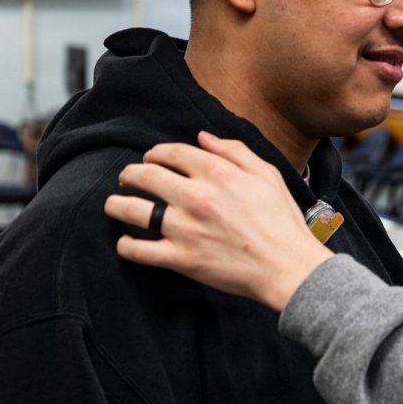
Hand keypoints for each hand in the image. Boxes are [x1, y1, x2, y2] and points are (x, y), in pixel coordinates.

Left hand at [105, 132, 332, 311]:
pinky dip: (125, 244)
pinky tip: (126, 240)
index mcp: (219, 173)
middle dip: (130, 174)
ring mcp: (185, 229)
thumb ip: (235, 151)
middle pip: (144, 176)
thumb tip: (204, 137)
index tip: (151, 158)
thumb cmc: (282, 222)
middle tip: (127, 178)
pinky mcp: (180, 258)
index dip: (156, 153)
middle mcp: (197, 197)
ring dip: (116, 204)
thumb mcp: (268, 175)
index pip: (172, 153)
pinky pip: (137, 249)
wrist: (288, 266)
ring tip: (114, 204)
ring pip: (131, 209)